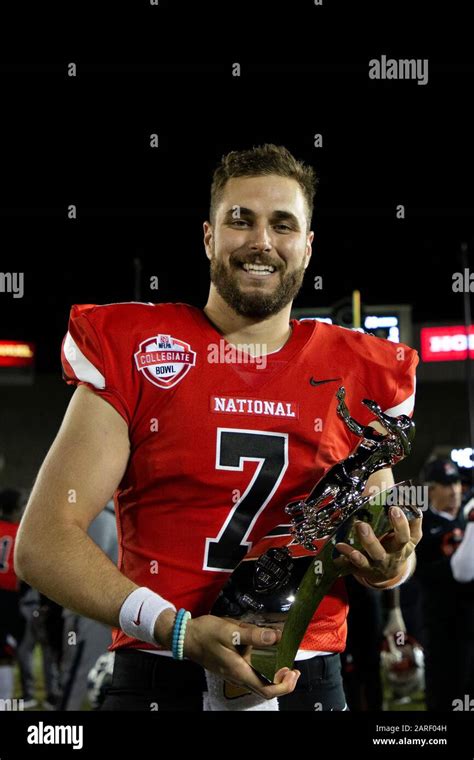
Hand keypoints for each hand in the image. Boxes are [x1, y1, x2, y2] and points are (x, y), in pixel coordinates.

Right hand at [182, 614, 299, 698]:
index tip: (293, 671)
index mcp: (240, 671)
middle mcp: (238, 676)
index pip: (268, 690)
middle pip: (265, 689)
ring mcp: (233, 673)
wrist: (186, 637)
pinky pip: (251, 674)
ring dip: (273, 675)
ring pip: (259, 682)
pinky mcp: (230, 667)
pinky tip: (265, 654)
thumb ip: (253, 635)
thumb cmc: (206, 634)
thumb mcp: (230, 631)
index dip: (284, 685)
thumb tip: (276, 637)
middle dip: (282, 681)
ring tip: (283, 661)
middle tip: (292, 668)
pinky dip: (263, 668)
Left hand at [334, 506, 422, 585]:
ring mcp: (381, 562)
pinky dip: (348, 553)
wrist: (387, 575)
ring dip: (369, 539)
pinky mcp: (366, 569)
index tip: (396, 507)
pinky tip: (340, 545)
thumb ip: (402, 516)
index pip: (413, 530)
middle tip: (391, 510)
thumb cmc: (394, 546)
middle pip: (400, 540)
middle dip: (396, 526)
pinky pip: (357, 562)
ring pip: (377, 553)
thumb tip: (393, 491)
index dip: (407, 519)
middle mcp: (397, 552)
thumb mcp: (403, 535)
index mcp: (407, 542)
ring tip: (360, 525)